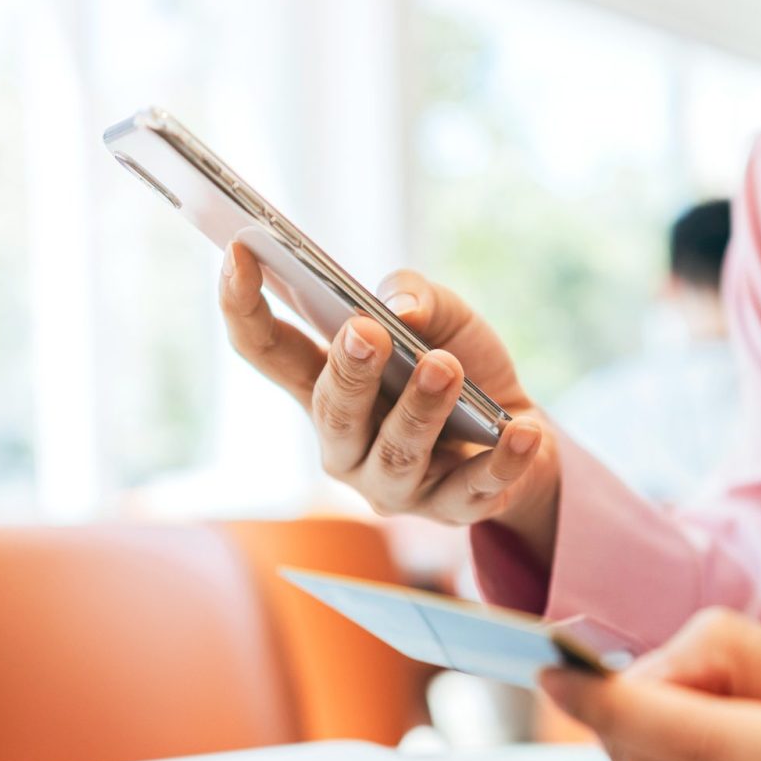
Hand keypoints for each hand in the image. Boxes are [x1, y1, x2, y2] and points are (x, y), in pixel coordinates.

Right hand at [218, 244, 560, 558]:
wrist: (523, 431)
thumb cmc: (461, 365)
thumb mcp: (443, 316)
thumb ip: (416, 296)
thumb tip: (404, 310)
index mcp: (324, 387)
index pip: (267, 351)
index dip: (243, 305)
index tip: (237, 251)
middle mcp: (346, 444)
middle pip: (331, 413)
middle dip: (347, 373)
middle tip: (366, 332)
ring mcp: (394, 485)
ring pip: (397, 453)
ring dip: (421, 409)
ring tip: (446, 368)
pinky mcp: (451, 509)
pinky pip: (473, 490)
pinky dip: (500, 461)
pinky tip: (522, 431)